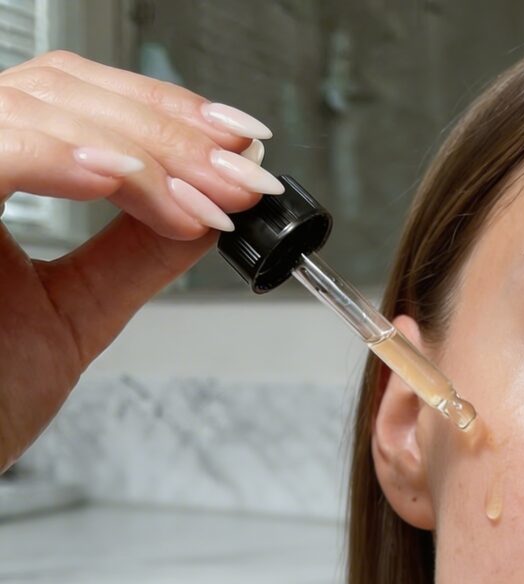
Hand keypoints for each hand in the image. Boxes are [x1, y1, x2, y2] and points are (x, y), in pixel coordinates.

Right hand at [0, 49, 280, 469]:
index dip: (161, 113)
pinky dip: (75, 160)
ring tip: (207, 202)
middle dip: (171, 134)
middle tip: (241, 177)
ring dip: (146, 153)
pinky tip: (139, 188)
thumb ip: (134, 255)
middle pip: (64, 90)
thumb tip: (208, 211)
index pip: (73, 102)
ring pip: (42, 108)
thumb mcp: (76, 313)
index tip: (236, 147)